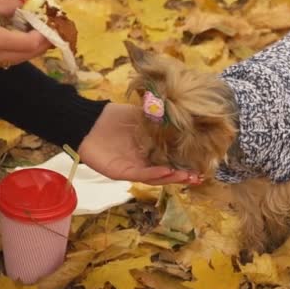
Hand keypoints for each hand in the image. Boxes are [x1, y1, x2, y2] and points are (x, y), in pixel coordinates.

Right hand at [0, 0, 50, 69]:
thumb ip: (10, 6)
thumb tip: (26, 6)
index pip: (29, 44)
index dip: (43, 37)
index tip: (51, 27)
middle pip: (25, 56)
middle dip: (40, 46)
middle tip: (51, 35)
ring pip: (15, 60)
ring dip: (28, 50)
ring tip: (37, 38)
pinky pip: (2, 61)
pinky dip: (13, 52)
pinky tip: (17, 42)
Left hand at [78, 103, 201, 184]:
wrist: (88, 122)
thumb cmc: (114, 118)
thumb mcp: (140, 114)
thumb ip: (158, 116)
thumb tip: (180, 110)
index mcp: (149, 149)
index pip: (170, 158)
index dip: (185, 162)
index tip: (201, 163)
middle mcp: (143, 161)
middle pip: (166, 172)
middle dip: (183, 175)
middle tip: (198, 176)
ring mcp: (133, 168)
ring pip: (155, 177)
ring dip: (172, 178)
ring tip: (187, 177)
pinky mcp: (121, 172)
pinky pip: (140, 175)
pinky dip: (154, 174)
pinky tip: (166, 172)